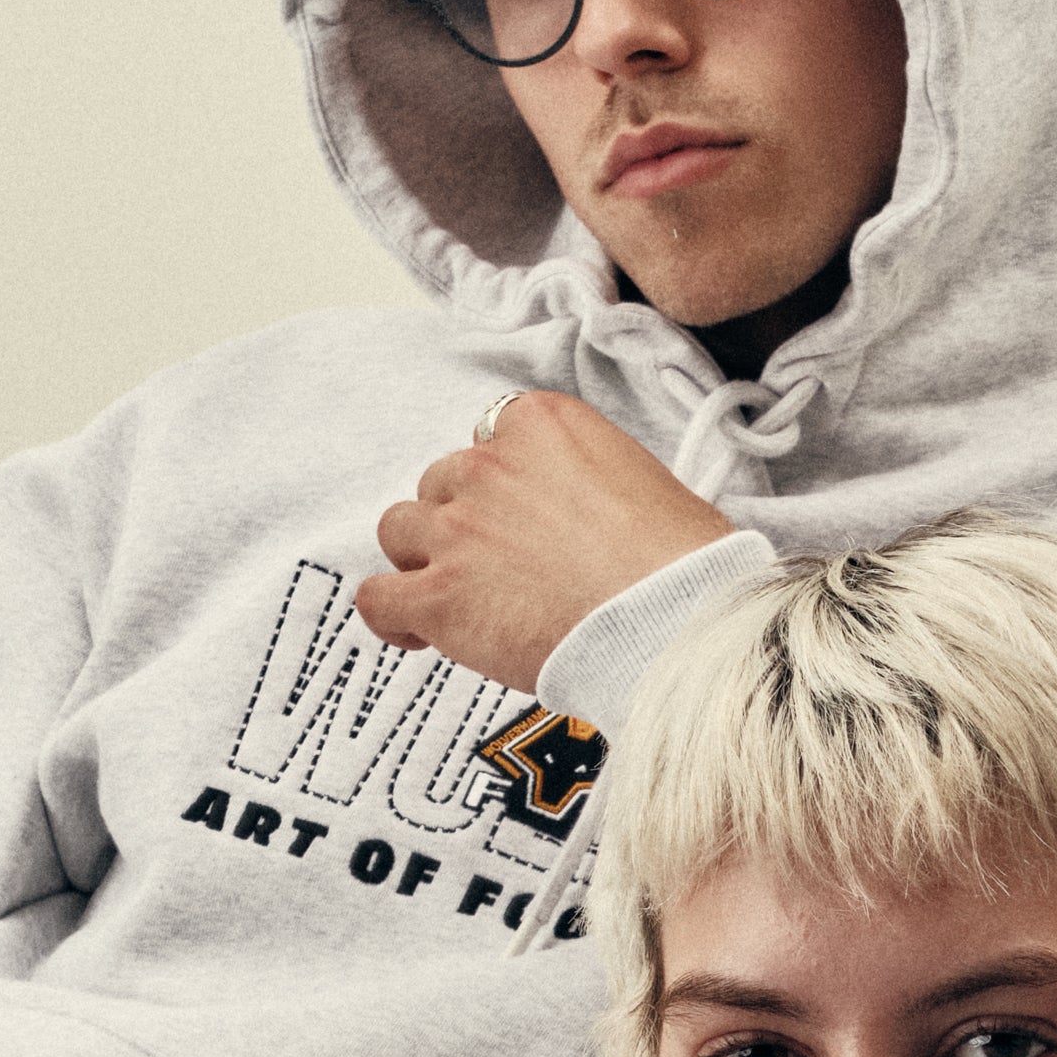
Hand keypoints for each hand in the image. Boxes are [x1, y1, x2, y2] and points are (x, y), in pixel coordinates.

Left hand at [354, 389, 728, 692]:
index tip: (520, 519)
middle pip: (442, 484)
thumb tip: (575, 516)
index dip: (500, 485)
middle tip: (501, 569)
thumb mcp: (639, 481)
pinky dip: (390, 615)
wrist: (673, 619)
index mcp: (540, 424)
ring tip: (460, 598)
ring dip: (422, 560)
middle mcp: (489, 465)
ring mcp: (458, 529)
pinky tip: (416, 632)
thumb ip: (583, 479)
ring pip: (400, 531)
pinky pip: (377, 598)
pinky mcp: (439, 596)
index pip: (489, 437)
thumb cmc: (679, 562)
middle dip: (463, 523)